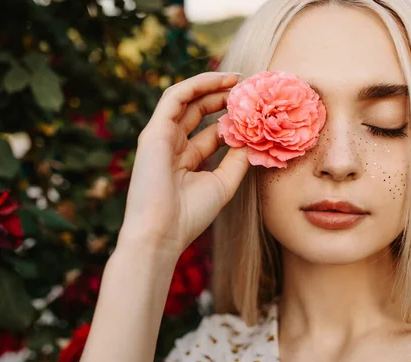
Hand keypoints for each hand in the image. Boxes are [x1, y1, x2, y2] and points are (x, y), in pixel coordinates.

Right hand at [118, 72, 248, 256]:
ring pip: (186, 99)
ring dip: (212, 86)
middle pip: (199, 112)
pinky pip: (175, 97)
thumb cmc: (189, 215)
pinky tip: (221, 81)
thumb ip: (237, 159)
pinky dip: (197, 85)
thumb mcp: (223, 184)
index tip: (257, 110)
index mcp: (186, 160)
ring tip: (238, 80)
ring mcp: (161, 137)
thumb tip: (254, 135)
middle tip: (250, 89)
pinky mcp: (153, 131)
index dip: (233, 119)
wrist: (161, 233)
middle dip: (224, 98)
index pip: (211, 132)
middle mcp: (172, 145)